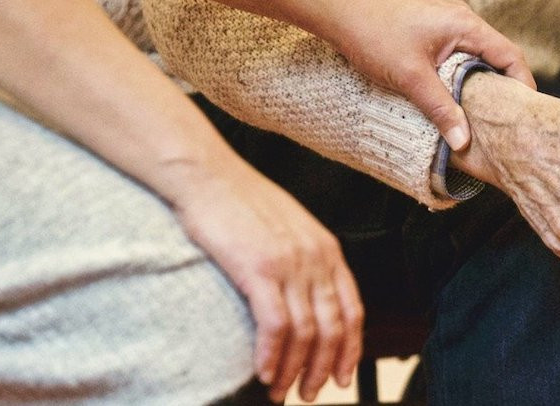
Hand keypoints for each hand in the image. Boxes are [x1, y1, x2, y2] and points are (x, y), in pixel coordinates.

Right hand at [164, 160, 363, 402]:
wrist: (206, 175)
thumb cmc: (239, 201)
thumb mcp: (288, 228)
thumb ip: (303, 260)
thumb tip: (304, 297)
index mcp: (328, 250)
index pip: (353, 310)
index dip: (350, 349)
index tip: (340, 376)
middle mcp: (316, 258)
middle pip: (333, 328)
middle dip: (322, 369)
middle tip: (308, 394)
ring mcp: (290, 263)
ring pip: (305, 332)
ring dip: (293, 369)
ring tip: (280, 391)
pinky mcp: (259, 268)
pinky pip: (276, 324)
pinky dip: (272, 355)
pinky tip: (263, 372)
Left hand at [328, 0, 535, 150]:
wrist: (339, 13)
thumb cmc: (374, 35)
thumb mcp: (411, 78)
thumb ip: (441, 109)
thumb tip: (464, 141)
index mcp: (466, 25)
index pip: (510, 56)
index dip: (522, 85)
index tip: (525, 114)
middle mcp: (462, 20)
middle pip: (497, 57)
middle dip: (503, 89)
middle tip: (506, 122)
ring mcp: (447, 23)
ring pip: (476, 58)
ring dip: (480, 84)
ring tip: (482, 116)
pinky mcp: (432, 31)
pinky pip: (459, 55)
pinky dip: (462, 77)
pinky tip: (455, 99)